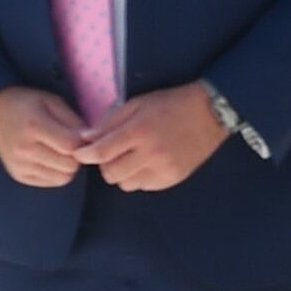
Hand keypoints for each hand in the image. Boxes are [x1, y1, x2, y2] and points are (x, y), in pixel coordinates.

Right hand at [0, 85, 89, 187]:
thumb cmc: (28, 104)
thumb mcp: (52, 102)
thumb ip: (74, 122)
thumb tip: (92, 142)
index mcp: (33, 127)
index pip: (72, 147)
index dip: (83, 143)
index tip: (82, 135)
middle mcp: (24, 150)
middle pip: (70, 166)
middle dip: (77, 156)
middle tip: (72, 144)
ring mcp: (20, 166)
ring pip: (63, 178)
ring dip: (68, 166)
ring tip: (61, 151)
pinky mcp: (19, 176)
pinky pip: (51, 182)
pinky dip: (57, 173)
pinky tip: (51, 158)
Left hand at [77, 84, 230, 190]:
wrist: (210, 113)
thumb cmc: (170, 104)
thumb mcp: (137, 103)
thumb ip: (110, 121)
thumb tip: (86, 139)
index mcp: (139, 131)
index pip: (102, 152)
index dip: (85, 155)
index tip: (80, 154)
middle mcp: (150, 153)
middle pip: (111, 173)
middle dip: (105, 165)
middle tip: (111, 154)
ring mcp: (163, 168)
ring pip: (126, 184)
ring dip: (122, 173)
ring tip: (131, 159)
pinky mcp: (174, 178)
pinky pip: (144, 187)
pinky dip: (139, 178)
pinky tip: (146, 164)